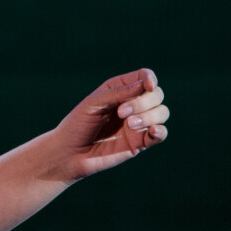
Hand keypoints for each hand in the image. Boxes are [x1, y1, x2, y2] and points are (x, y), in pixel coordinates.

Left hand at [52, 68, 169, 180]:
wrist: (69, 153)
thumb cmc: (78, 124)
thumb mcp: (94, 104)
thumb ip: (118, 93)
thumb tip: (145, 85)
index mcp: (119, 89)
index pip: (144, 77)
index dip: (150, 79)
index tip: (148, 86)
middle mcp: (132, 104)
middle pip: (156, 95)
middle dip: (143, 102)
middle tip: (121, 112)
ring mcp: (138, 123)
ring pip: (162, 112)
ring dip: (149, 116)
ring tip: (129, 125)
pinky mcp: (140, 142)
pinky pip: (160, 133)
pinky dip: (160, 130)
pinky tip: (152, 131)